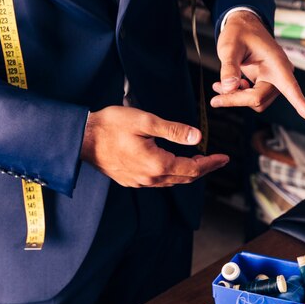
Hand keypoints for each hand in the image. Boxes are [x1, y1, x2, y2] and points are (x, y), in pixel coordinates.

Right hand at [80, 106, 228, 186]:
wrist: (80, 139)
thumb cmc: (110, 125)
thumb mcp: (145, 121)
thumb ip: (173, 130)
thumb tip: (197, 137)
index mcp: (157, 164)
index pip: (193, 168)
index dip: (211, 163)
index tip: (224, 158)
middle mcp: (150, 178)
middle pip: (185, 177)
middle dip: (204, 168)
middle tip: (217, 159)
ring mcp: (139, 182)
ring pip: (172, 181)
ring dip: (188, 172)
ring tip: (199, 161)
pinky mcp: (130, 180)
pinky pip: (158, 181)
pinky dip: (172, 174)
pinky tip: (173, 164)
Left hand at [212, 10, 304, 122]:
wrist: (243, 25)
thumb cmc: (239, 32)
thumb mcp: (230, 46)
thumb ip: (229, 67)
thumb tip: (229, 88)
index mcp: (277, 63)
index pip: (291, 87)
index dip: (301, 104)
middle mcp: (280, 74)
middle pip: (259, 99)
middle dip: (237, 100)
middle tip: (214, 100)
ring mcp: (274, 81)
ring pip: (256, 102)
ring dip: (237, 99)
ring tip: (219, 88)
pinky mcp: (266, 84)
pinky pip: (253, 98)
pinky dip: (237, 96)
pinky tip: (224, 87)